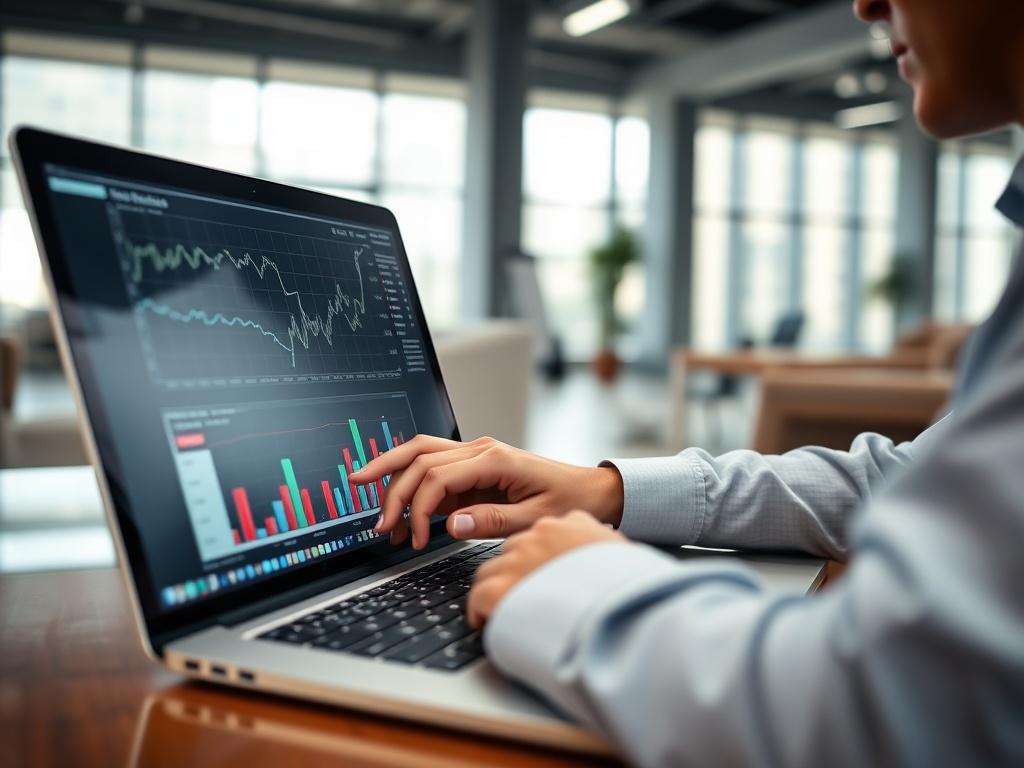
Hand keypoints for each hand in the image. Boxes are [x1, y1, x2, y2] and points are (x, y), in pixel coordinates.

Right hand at [349, 435, 624, 549]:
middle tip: (378, 524)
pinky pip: (432, 467)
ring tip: (375, 507)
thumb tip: (450, 524)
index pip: (437, 476)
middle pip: (418, 458)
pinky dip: (411, 484)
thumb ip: (492, 521)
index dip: (419, 507)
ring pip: (419, 453)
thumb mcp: (535, 519)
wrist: (590, 491)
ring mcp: (474, 455)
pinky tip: (403, 512)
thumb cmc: (569, 501)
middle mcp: (479, 450)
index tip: (416, 538)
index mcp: (494, 459)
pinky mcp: (472, 467)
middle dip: (392, 490)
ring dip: (393, 476)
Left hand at [467, 510, 624, 628]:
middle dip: (514, 573)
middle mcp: (540, 535)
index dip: (537, 559)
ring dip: (498, 590)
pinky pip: (480, 597)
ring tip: (506, 612)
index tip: (540, 575)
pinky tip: (489, 623)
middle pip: (513, 551)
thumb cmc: (631, 583)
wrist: (628, 604)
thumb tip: (603, 560)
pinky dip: (481, 611)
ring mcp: (519, 560)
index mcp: (570, 524)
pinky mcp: (502, 588)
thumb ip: (600, 546)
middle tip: (522, 596)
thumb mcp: (619, 551)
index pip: (541, 534)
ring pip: (491, 571)